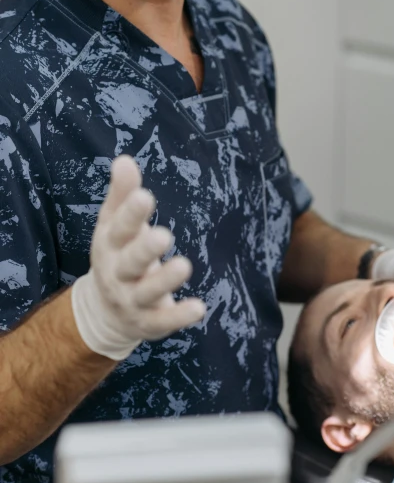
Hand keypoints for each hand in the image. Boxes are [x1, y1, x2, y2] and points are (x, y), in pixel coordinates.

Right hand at [71, 156, 205, 359]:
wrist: (104, 312)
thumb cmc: (117, 254)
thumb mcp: (114, 224)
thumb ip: (122, 194)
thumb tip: (124, 160)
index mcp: (110, 245)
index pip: (119, 228)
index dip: (130, 214)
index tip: (145, 196)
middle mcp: (118, 273)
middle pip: (130, 262)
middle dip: (144, 249)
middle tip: (164, 235)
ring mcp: (132, 300)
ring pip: (147, 292)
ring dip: (165, 280)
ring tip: (184, 265)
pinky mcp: (149, 322)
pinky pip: (163, 321)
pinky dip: (179, 317)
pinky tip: (200, 308)